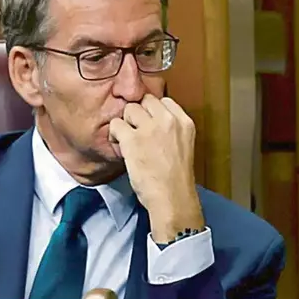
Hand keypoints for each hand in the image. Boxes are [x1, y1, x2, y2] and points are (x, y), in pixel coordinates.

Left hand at [108, 94, 203, 242]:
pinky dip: (114, 134)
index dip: (153, 111)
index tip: (149, 123)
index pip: (163, 101)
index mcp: (184, 122)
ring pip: (130, 109)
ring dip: (126, 123)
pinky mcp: (133, 140)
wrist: (172, 198)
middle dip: (139, 114)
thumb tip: (153, 122)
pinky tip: (120, 146)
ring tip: (127, 139)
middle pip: (146, 100)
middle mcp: (168, 121)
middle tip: (136, 131)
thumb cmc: (176, 179)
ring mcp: (150, 129)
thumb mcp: (183, 145)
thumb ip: (171, 130)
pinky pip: (116, 124)